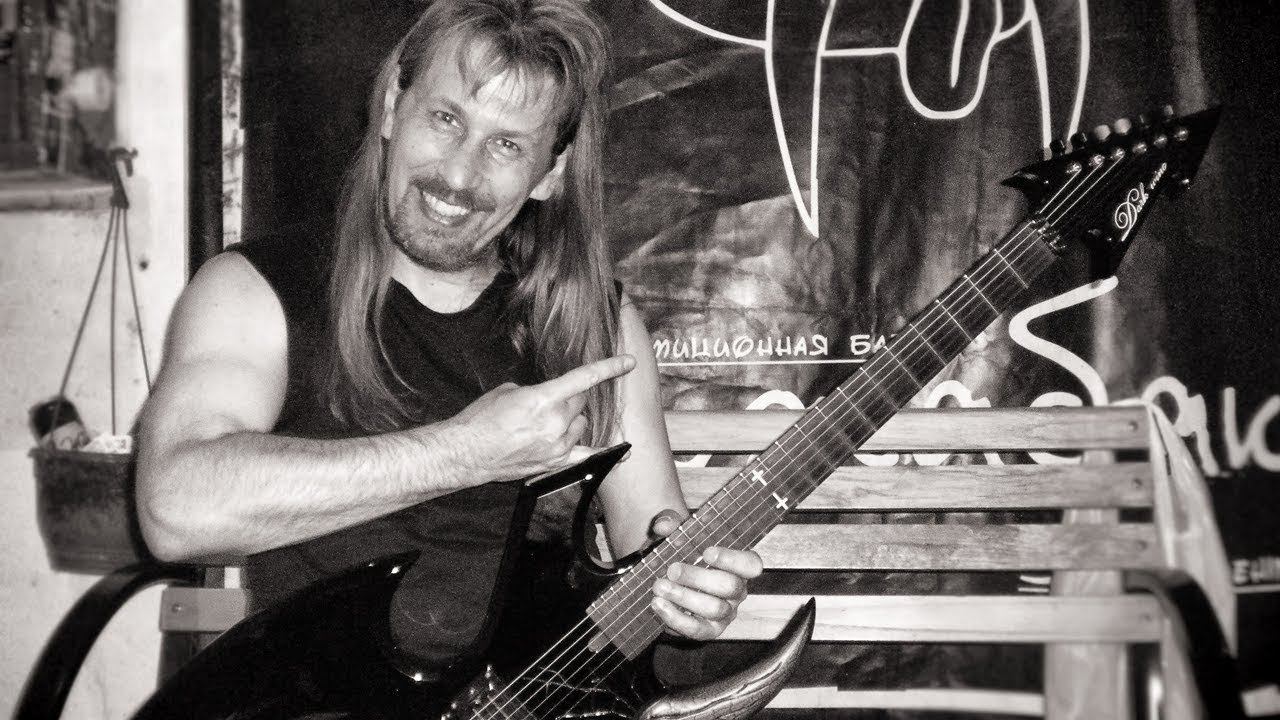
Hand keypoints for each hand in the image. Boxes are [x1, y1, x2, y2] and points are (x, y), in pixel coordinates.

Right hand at [443, 354, 635, 481]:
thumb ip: (537, 392)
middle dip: (572, 397)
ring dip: (573, 419)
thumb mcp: (508, 392)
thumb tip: (550, 398)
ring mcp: (556, 446)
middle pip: (581, 403)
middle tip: (553, 399)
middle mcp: (555, 423)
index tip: (628, 362)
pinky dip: (602, 453)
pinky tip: (622, 455)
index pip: (584, 378)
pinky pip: (586, 457)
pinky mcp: (553, 463)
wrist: (466, 452)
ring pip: (581, 424)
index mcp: (543, 399)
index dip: (609, 367)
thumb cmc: (481, 419)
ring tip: (550, 421)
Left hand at [647, 512, 762, 640]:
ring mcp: (725, 613)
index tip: (707, 553)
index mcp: (738, 566)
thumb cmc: (682, 555)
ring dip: (684, 597)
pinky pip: (697, 629)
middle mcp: (737, 591)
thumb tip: (663, 524)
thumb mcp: (678, 536)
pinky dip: (676, 618)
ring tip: (659, 587)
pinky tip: (658, 605)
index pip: (751, 564)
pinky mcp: (709, 630)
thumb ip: (671, 525)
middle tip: (672, 570)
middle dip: (698, 578)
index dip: (733, 559)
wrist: (670, 582)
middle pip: (729, 586)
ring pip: (714, 608)